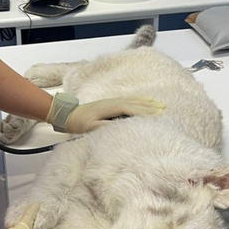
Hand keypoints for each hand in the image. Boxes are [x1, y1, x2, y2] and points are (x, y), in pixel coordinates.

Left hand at [46, 93, 163, 133]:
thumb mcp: (89, 127)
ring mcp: (110, 101)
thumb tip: (118, 126)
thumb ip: (103, 127)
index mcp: (109, 108)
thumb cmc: (77, 123)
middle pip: (134, 103)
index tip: (156, 114)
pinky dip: (137, 101)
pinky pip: (127, 101)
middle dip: (148, 106)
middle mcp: (111, 102)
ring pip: (132, 100)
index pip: (130, 109)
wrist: (66, 114)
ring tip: (157, 104)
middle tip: (163, 109)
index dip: (144, 111)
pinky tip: (142, 103)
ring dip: (145, 102)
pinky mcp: (108, 104)